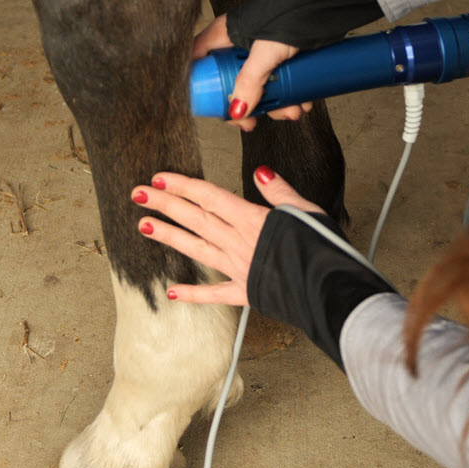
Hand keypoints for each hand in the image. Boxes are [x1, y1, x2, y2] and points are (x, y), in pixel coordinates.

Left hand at [131, 167, 324, 303]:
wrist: (329, 288)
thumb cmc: (323, 248)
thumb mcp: (306, 210)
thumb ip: (280, 192)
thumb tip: (261, 173)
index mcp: (252, 220)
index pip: (209, 197)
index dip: (183, 186)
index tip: (160, 178)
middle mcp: (238, 242)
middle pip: (195, 218)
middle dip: (165, 204)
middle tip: (139, 194)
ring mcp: (238, 268)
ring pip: (196, 249)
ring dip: (169, 237)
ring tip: (144, 226)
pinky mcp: (246, 292)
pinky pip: (215, 294)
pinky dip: (193, 293)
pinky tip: (172, 292)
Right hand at [192, 15, 308, 130]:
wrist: (324, 5)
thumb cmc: (291, 14)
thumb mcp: (265, 53)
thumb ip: (249, 81)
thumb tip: (238, 110)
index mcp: (224, 35)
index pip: (200, 64)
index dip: (203, 88)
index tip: (216, 107)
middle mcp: (239, 43)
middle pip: (230, 82)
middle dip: (247, 104)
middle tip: (253, 120)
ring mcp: (260, 51)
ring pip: (258, 85)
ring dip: (274, 104)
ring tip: (291, 110)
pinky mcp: (280, 56)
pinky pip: (277, 82)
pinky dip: (288, 96)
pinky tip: (300, 102)